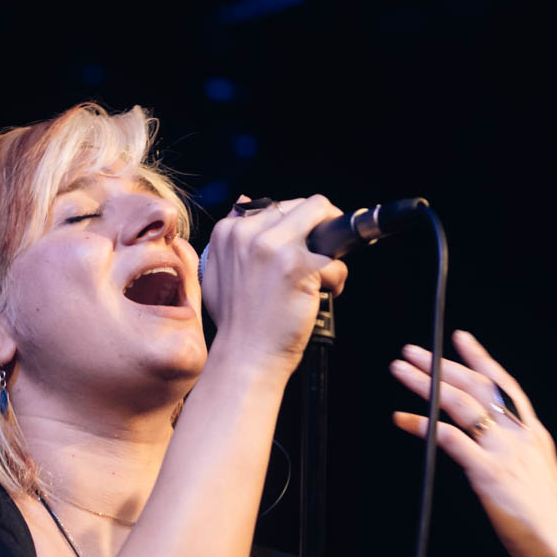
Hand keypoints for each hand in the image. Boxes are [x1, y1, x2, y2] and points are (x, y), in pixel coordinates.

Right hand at [201, 194, 348, 373]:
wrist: (244, 356)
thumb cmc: (237, 321)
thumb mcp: (219, 272)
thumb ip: (235, 238)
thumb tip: (246, 199)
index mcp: (229, 230)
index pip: (277, 205)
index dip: (299, 224)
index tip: (307, 242)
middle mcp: (248, 233)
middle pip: (308, 205)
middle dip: (324, 228)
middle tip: (325, 255)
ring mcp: (274, 247)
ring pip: (328, 222)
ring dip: (333, 252)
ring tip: (323, 279)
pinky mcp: (299, 267)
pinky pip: (336, 262)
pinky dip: (337, 281)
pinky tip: (323, 296)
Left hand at [390, 331, 556, 556]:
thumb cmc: (544, 523)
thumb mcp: (535, 478)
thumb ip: (512, 457)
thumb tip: (483, 448)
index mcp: (534, 435)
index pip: (505, 385)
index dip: (481, 359)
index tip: (461, 338)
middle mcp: (521, 436)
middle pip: (476, 387)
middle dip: (442, 365)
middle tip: (412, 351)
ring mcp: (505, 452)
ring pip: (460, 404)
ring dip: (426, 384)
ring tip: (400, 371)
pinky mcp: (488, 472)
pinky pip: (449, 439)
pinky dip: (423, 425)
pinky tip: (403, 419)